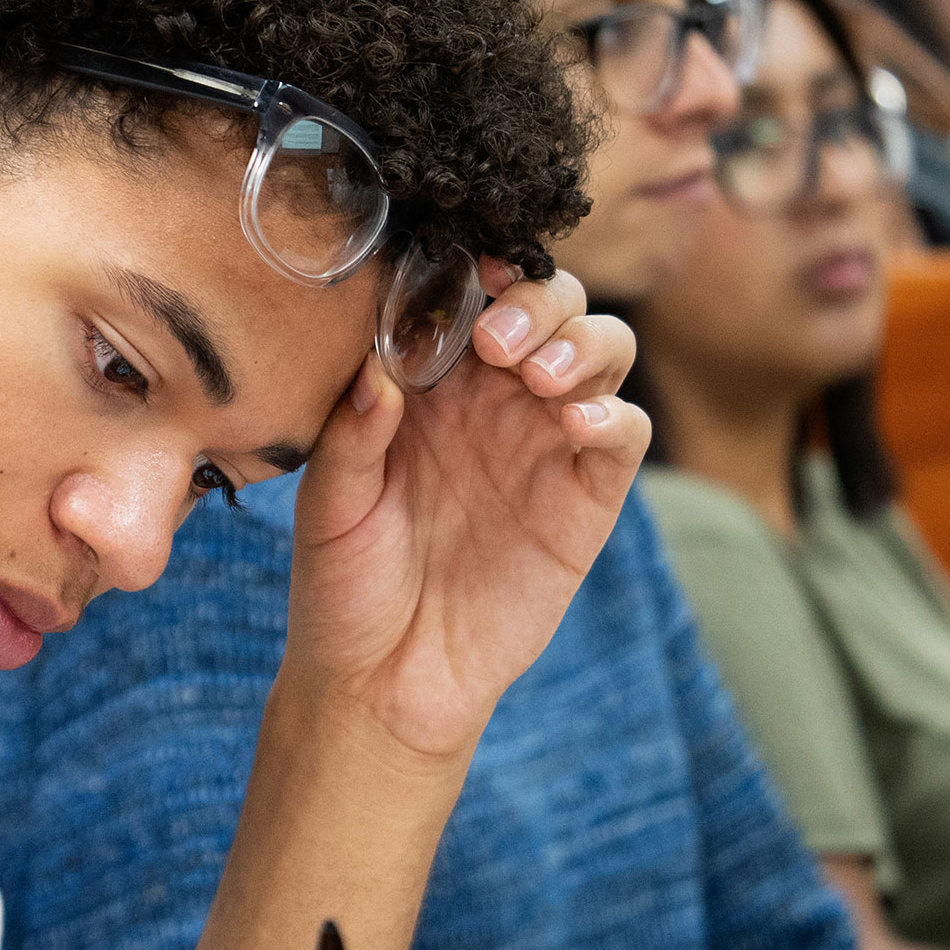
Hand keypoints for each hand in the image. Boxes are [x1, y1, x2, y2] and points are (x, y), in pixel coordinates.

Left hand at [283, 257, 647, 764]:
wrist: (383, 680)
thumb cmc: (345, 584)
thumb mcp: (328, 506)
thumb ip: (351, 433)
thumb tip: (379, 368)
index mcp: (427, 383)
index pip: (468, 296)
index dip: (473, 270)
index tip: (462, 269)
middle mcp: (492, 399)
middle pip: (548, 304)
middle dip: (534, 299)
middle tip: (495, 341)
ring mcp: (543, 442)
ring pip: (598, 348)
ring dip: (578, 341)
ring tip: (535, 376)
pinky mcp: (584, 495)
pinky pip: (622, 431)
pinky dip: (612, 410)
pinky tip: (574, 419)